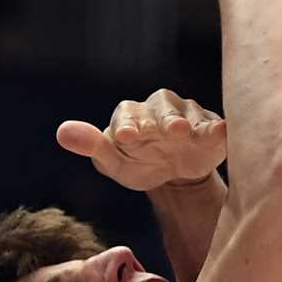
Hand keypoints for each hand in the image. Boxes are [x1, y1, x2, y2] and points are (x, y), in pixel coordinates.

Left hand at [57, 90, 225, 191]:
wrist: (176, 172)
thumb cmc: (140, 163)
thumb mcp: (115, 162)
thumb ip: (93, 146)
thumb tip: (61, 133)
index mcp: (132, 115)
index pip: (127, 114)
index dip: (127, 124)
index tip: (125, 136)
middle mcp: (160, 109)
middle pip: (160, 109)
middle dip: (160, 120)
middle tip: (162, 131)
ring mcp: (188, 115)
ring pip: (187, 113)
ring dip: (186, 122)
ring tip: (183, 132)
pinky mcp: (211, 127)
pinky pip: (214, 125)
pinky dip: (217, 128)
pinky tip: (219, 132)